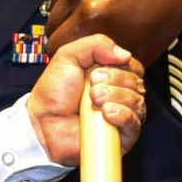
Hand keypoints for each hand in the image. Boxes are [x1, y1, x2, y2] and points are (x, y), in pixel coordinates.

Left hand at [24, 35, 145, 166]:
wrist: (43, 121)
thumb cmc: (54, 92)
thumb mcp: (69, 56)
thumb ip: (96, 44)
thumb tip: (125, 54)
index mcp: (112, 75)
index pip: (134, 66)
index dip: (121, 65)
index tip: (97, 70)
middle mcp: (120, 95)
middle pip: (137, 83)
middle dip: (115, 80)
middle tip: (92, 86)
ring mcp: (122, 116)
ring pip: (138, 102)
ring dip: (116, 96)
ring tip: (94, 99)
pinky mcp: (121, 137)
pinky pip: (134, 124)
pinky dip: (123, 115)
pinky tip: (106, 112)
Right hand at [48, 0, 181, 64]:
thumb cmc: (161, 15)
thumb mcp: (134, 53)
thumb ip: (103, 65)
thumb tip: (82, 76)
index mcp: (92, 15)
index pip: (54, 44)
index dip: (64, 50)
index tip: (72, 49)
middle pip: (53, 21)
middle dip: (66, 29)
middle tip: (84, 29)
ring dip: (69, 5)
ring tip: (91, 7)